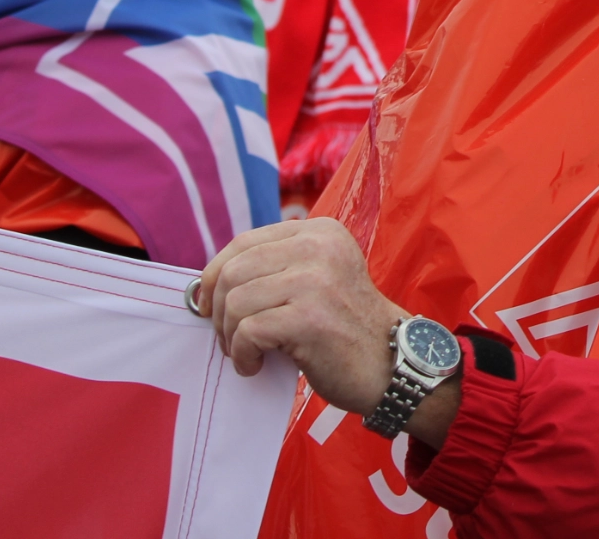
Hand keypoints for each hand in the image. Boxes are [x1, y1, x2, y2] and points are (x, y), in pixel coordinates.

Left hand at [202, 217, 409, 411]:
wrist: (391, 364)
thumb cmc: (345, 326)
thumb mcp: (318, 277)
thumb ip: (278, 267)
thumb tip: (209, 281)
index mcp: (320, 231)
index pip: (244, 242)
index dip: (214, 274)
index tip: (208, 304)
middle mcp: (319, 247)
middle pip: (234, 271)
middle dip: (220, 311)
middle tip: (229, 339)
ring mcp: (315, 281)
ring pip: (236, 302)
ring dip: (229, 337)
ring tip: (246, 354)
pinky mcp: (309, 318)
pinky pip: (248, 332)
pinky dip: (242, 355)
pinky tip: (255, 366)